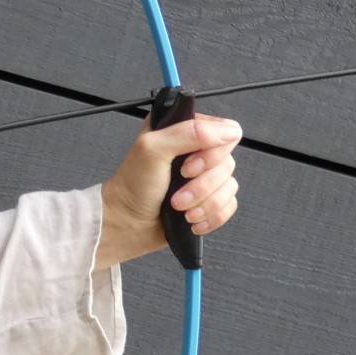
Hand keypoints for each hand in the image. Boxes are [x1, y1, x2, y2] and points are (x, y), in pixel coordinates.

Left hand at [96, 114, 242, 267]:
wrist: (126, 223)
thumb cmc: (132, 186)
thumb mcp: (152, 149)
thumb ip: (188, 133)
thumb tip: (227, 131)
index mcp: (183, 130)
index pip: (225, 132)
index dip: (212, 153)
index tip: (187, 167)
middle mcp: (195, 151)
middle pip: (228, 163)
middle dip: (202, 185)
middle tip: (177, 194)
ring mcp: (203, 177)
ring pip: (229, 187)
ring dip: (205, 203)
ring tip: (180, 209)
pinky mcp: (207, 200)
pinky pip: (228, 206)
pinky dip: (212, 216)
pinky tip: (191, 219)